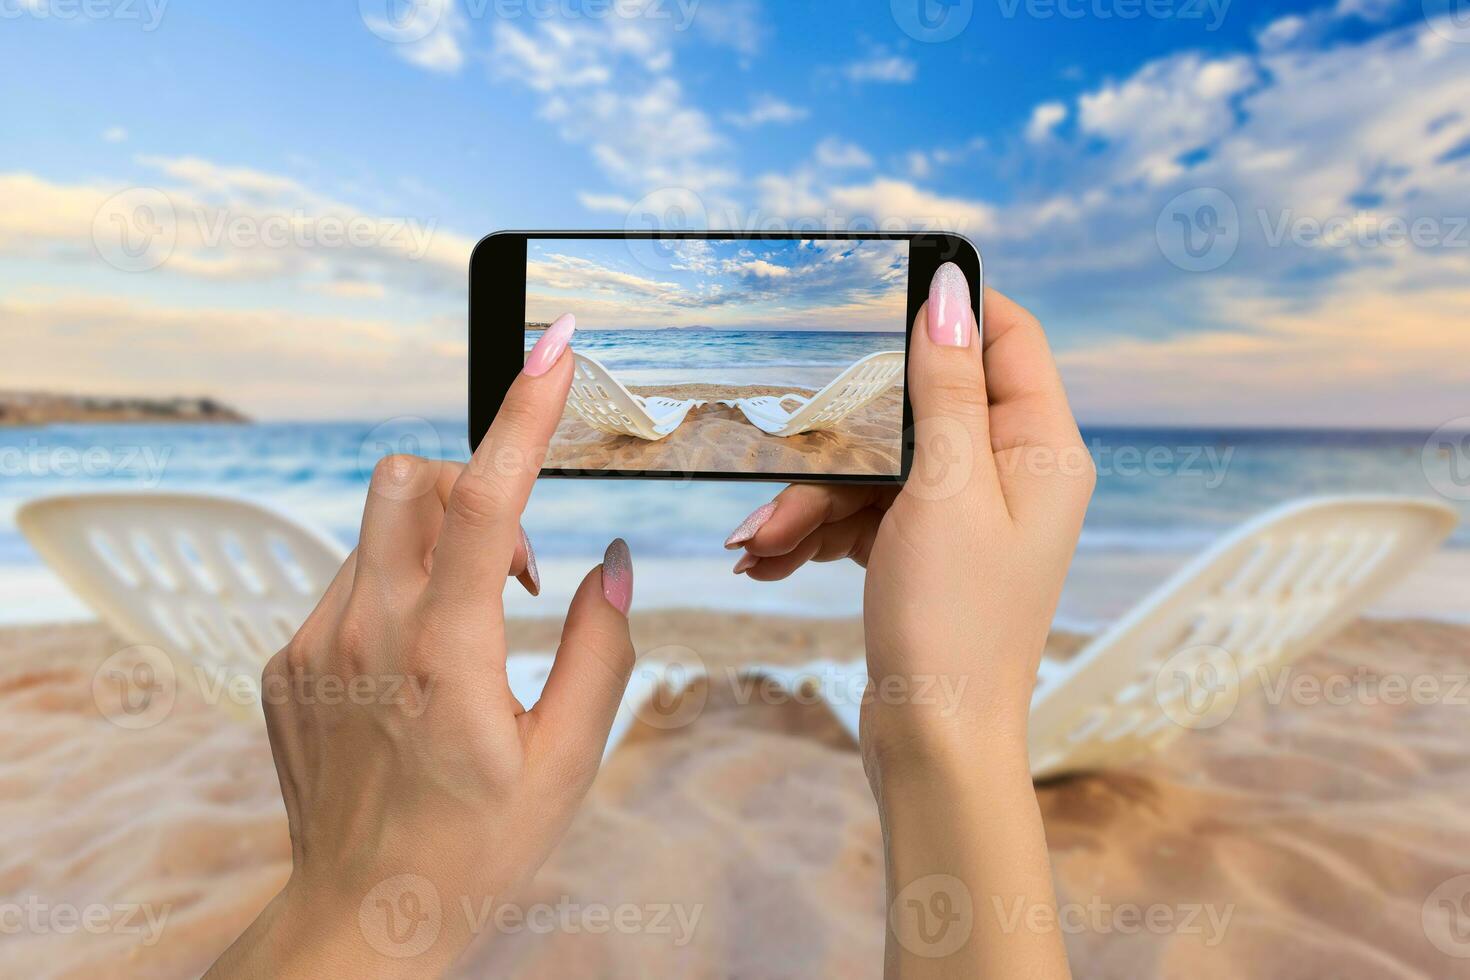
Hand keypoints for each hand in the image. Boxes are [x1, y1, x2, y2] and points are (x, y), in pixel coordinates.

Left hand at [207, 313, 636, 977]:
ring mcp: (314, 643)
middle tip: (518, 570)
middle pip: (408, 478)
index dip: (526, 409)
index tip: (556, 343)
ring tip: (472, 636)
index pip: (490, 498)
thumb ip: (602, 650)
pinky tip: (417, 673)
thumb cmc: (475, 849)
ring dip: (439, 548)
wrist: (361, 917)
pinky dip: (398, 592)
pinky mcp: (287, 660)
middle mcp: (365, 631)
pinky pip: (349, 582)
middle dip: (471, 486)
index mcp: (446, 654)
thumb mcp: (568, 762)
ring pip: (378, 530)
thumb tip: (609, 562)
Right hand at [723, 266, 1089, 976]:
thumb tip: (952, 294)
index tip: (875, 295)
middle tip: (780, 455)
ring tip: (754, 544)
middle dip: (842, 439)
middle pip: (920, 408)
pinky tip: (765, 560)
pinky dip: (817, 531)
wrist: (934, 741)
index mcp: (1040, 448)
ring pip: (878, 466)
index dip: (949, 310)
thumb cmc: (953, 620)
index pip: (1008, 339)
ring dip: (811, 500)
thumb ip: (947, 389)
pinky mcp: (924, 549)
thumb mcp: (945, 490)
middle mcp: (1010, 473)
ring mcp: (965, 514)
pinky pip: (865, 513)